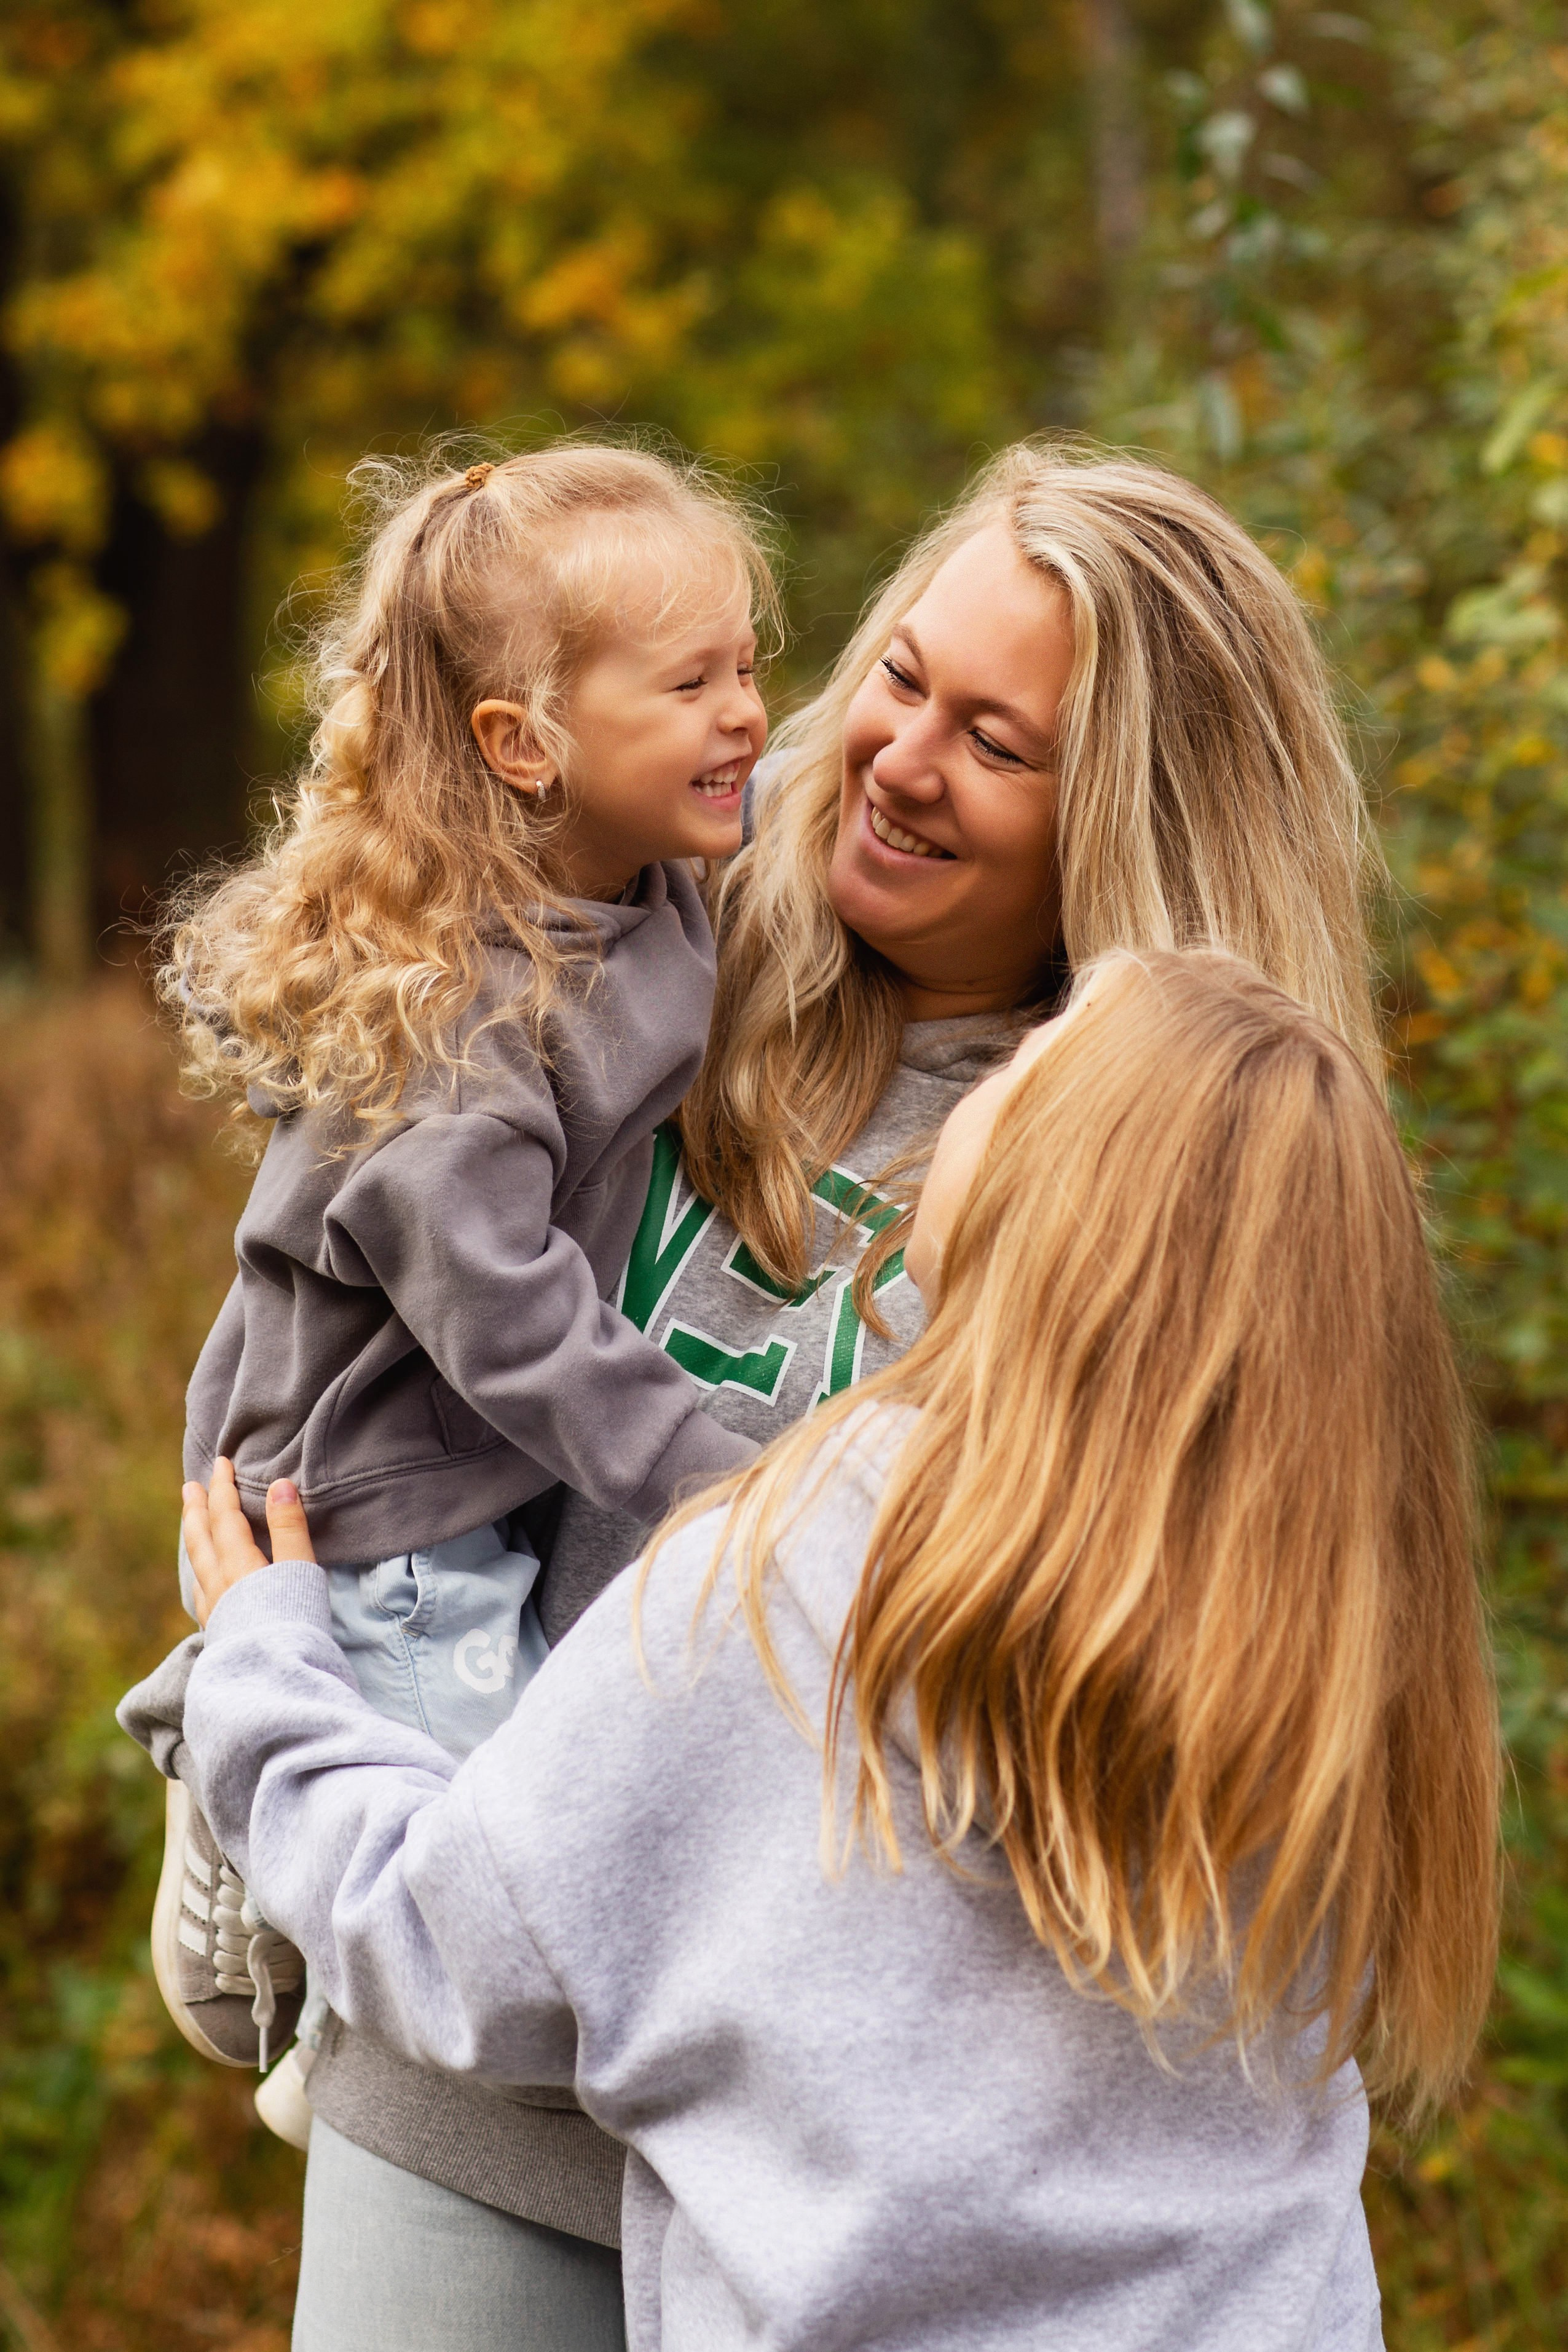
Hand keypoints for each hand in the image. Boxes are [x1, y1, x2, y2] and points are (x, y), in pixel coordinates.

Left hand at [184, 1458, 317, 1627]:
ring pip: (197, 1565)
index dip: (223, 1487)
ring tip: (192, 1524)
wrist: (274, 1680)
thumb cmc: (294, 1622)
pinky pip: (201, 1589)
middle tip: (189, 1486)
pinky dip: (200, 1571)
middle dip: (196, 1508)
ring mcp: (215, 1610)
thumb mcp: (299, 1569)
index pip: (225, 1517)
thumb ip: (289, 1527)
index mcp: (238, 1564)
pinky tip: (204, 1580)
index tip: (221, 1463)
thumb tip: (279, 1484)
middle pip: (201, 1538)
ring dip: (194, 1537)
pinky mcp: (220, 1632)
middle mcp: (219, 1584)